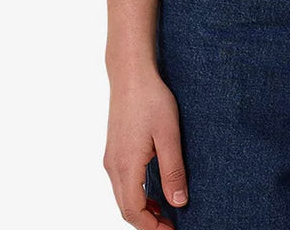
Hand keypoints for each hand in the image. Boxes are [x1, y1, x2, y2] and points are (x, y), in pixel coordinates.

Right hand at [103, 69, 188, 228]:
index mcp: (126, 166)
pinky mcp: (114, 149)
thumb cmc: (151, 100)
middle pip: (126, 208)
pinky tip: (154, 189)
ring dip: (142, 209)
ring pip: (122, 196)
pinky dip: (136, 194)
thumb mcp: (168, 135)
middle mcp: (113, 166)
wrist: (130, 74)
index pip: (134, 211)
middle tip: (171, 225)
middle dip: (147, 222)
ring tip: (166, 211)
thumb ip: (173, 170)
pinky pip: (122, 182)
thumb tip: (179, 202)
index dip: (152, 226)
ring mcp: (111, 157)